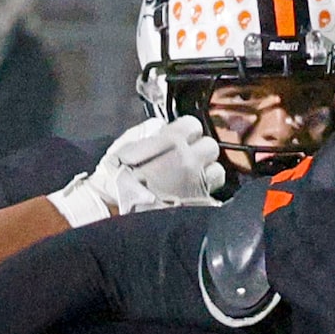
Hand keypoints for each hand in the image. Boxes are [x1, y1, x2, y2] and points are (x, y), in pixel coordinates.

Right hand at [48, 116, 225, 226]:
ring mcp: (198, 183)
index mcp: (172, 141)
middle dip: (200, 152)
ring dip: (207, 173)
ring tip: (192, 180)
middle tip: (188, 160)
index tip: (181, 139)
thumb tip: (163, 127)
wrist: (117, 208)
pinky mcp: (201, 205)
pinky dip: (205, 194)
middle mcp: (190, 160)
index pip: (194, 124)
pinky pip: (213, 194)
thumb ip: (150, 131)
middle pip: (211, 146)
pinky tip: (191, 196)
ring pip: (218, 171)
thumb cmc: (118, 177)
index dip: (187, 132)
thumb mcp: (127, 145)